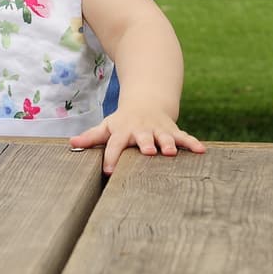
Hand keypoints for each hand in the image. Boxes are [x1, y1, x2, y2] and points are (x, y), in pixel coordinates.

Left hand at [71, 108, 204, 173]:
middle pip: (143, 138)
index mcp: (123, 131)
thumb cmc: (122, 121)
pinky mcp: (173, 130)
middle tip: (149, 152)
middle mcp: (141, 130)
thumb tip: (71, 144)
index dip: (111, 157)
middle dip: (146, 144)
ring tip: (171, 152)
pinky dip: (192, 144)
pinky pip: (184, 137)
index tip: (108, 171)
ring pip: (164, 136)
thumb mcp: (106, 127)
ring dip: (168, 143)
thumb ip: (91, 137)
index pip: (114, 145)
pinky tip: (201, 151)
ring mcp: (158, 129)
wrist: (146, 102)